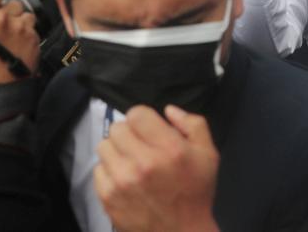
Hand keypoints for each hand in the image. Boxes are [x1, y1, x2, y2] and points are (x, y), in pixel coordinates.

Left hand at [95, 105, 220, 231]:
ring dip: (117, 151)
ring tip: (131, 162)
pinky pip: (98, 169)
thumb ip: (192, 124)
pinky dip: (109, 171)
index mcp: (169, 148)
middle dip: (130, 134)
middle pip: (118, 127)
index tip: (150, 131)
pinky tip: (124, 179)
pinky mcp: (108, 196)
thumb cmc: (196, 192)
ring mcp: (122, 180)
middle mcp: (143, 162)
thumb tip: (167, 110)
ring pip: (104, 146)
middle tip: (141, 147)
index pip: (137, 113)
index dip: (144, 119)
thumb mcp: (208, 154)